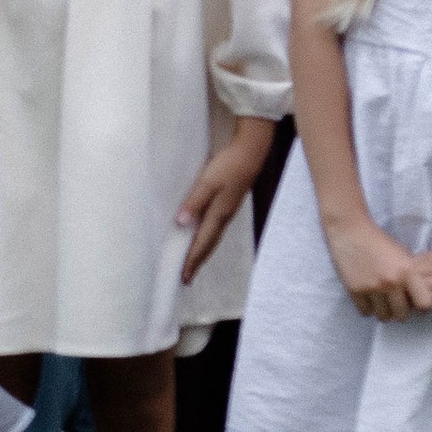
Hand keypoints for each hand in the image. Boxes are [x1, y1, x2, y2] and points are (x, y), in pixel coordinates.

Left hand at [177, 115, 273, 280]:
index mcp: (218, 215)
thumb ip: (194, 202)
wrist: (250, 154)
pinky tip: (202, 236)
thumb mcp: (207, 183)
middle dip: (197, 262)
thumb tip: (181, 223)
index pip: (201, 243)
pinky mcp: (228, 204)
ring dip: (202, 252)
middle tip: (186, 278)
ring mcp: (227, 211)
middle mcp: (224, 217)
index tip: (183, 277)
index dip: (191, 260)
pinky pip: (215, 228)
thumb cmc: (228, 166)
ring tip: (193, 263)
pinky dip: (207, 239)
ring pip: (213, 238)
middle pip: (208, 245)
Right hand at [323, 209, 431, 321]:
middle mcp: (392, 282)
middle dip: (399, 311)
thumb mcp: (402, 257)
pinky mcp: (354, 290)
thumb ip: (410, 278)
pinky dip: (367, 308)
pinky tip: (367, 297)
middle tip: (394, 303)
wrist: (350, 231)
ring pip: (383, 317)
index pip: (424, 305)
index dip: (420, 305)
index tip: (414, 302)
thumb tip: (415, 299)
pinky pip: (365, 312)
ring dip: (383, 311)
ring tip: (380, 301)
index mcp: (408, 272)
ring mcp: (372, 287)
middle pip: (403, 316)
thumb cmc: (379, 242)